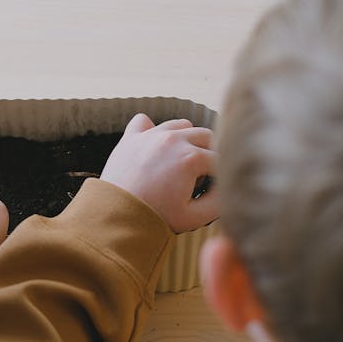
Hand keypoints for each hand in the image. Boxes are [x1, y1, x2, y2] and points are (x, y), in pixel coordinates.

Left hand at [100, 113, 218, 232]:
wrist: (115, 217)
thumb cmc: (154, 219)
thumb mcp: (195, 218)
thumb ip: (219, 202)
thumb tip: (227, 188)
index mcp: (191, 157)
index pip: (221, 160)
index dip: (222, 177)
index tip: (214, 190)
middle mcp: (172, 139)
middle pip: (206, 136)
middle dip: (210, 155)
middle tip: (201, 177)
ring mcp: (150, 135)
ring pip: (181, 125)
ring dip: (187, 140)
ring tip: (182, 163)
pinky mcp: (130, 138)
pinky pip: (144, 121)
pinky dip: (153, 130)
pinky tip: (155, 147)